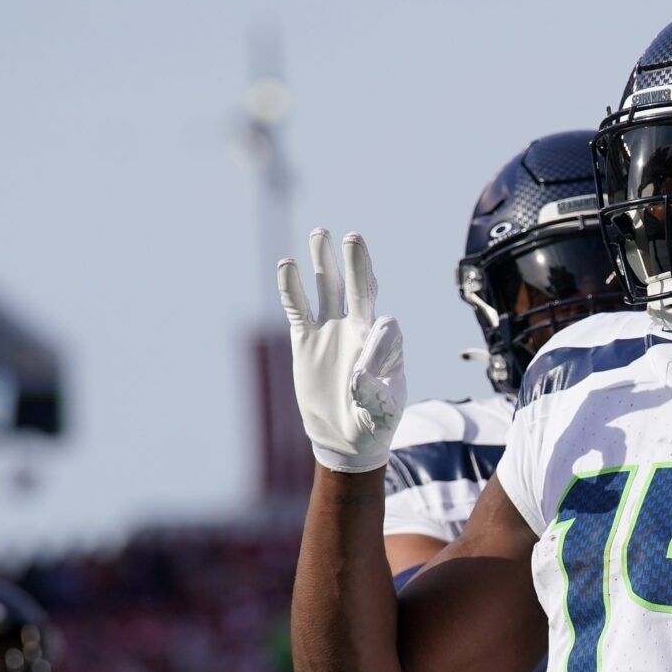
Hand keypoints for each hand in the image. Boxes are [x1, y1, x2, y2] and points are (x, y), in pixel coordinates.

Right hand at [276, 228, 406, 472]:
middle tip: (353, 237)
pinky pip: (298, 309)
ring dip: (324, 263)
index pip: (386, 328)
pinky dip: (292, 288)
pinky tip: (285, 265)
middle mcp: (359, 330)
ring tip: (321, 233)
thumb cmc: (374, 425)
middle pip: (359, 289)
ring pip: (327, 289)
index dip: (379, 345)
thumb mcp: (381, 414)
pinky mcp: (306, 341)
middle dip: (357, 265)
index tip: (364, 377)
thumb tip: (359, 375)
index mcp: (386, 345)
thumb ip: (374, 394)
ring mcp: (332, 331)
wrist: (347, 438)